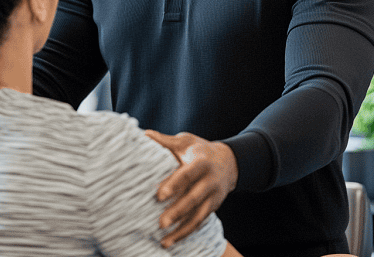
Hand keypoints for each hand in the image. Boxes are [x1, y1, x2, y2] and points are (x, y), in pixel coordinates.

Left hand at [145, 130, 237, 247]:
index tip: (159, 195)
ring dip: (182, 229)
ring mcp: (214, 195)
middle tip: (161, 222)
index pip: (188, 174)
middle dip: (178, 211)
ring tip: (164, 239)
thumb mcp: (186, 141)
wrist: (228, 161)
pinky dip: (186, 232)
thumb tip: (146, 134)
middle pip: (194, 198)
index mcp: (202, 162)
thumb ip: (166, 141)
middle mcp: (210, 180)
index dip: (174, 184)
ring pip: (198, 215)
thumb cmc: (200, 149)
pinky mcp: (213, 207)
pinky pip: (200, 222)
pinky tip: (172, 240)